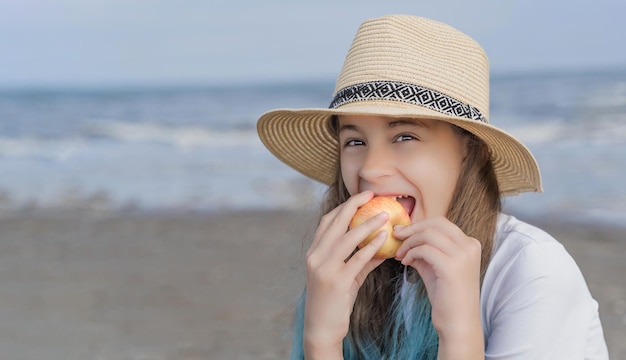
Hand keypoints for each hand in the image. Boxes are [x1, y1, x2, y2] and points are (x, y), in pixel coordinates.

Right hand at [303, 190, 387, 356]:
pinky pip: (356, 259)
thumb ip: (361, 260)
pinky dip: (371, 247)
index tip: (362, 196)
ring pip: (346, 238)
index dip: (344, 206)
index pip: (327, 221)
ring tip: (384, 216)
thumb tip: (383, 244)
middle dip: (354, 205)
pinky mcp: (336, 281)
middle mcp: (315, 257)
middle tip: (372, 195)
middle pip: (335, 223)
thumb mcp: (346, 277)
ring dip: (367, 224)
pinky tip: (384, 240)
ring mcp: (324, 268)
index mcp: (314, 252)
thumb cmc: (334, 301)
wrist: (321, 328)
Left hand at [394, 217, 482, 342]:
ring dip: (409, 242)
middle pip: (435, 223)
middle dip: (412, 228)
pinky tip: (406, 263)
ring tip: (400, 255)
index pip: (441, 222)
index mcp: (470, 244)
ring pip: (428, 234)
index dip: (418, 224)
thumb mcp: (435, 267)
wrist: (458, 324)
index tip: (402, 233)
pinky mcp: (452, 266)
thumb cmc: (446, 297)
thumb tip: (404, 237)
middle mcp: (470, 246)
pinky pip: (424, 249)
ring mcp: (463, 255)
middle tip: (396, 236)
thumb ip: (424, 251)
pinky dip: (411, 253)